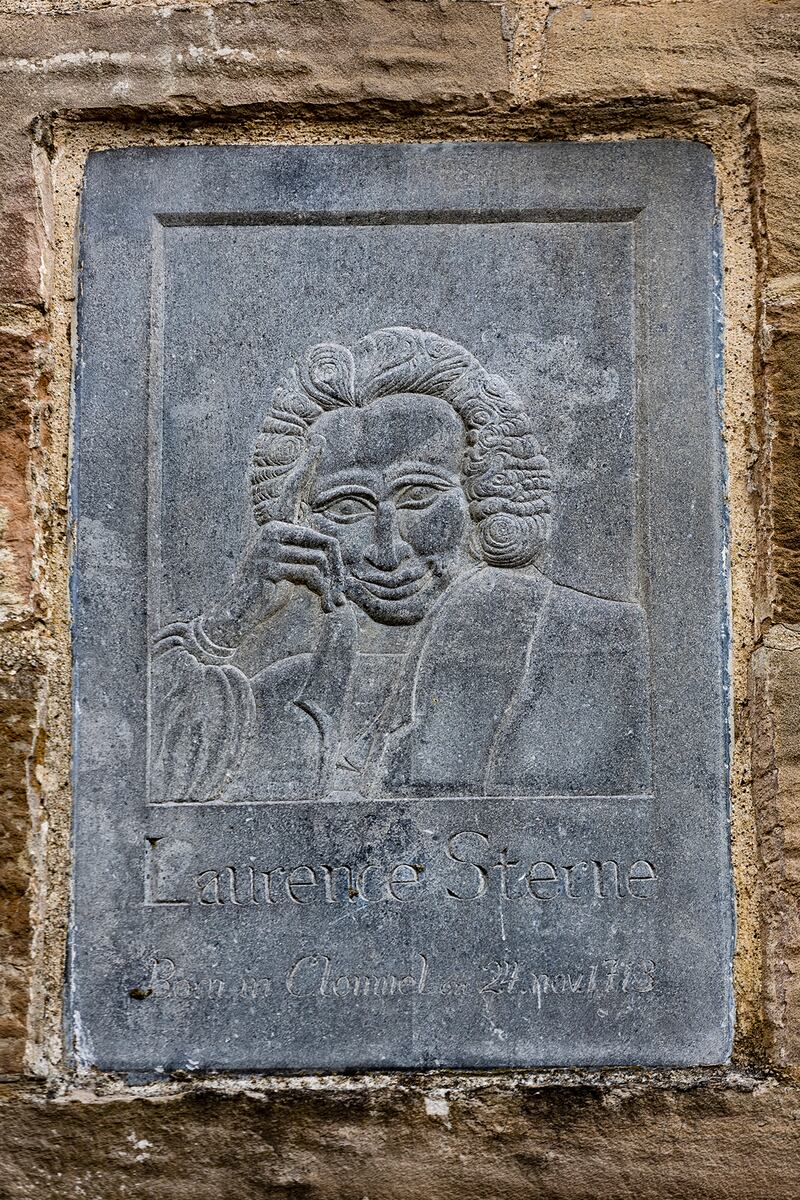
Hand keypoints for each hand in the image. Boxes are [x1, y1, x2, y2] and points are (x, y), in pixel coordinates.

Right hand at [205, 520, 346, 647]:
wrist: (238, 610)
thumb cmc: (266, 590)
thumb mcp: (288, 566)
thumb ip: (306, 554)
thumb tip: (337, 549)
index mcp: (277, 527)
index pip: (321, 537)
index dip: (336, 560)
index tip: (340, 581)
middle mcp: (271, 531)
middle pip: (324, 544)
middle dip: (337, 570)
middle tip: (341, 593)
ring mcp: (268, 548)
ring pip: (319, 560)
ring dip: (328, 584)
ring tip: (329, 600)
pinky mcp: (268, 567)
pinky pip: (309, 573)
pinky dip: (321, 588)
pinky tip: (322, 600)